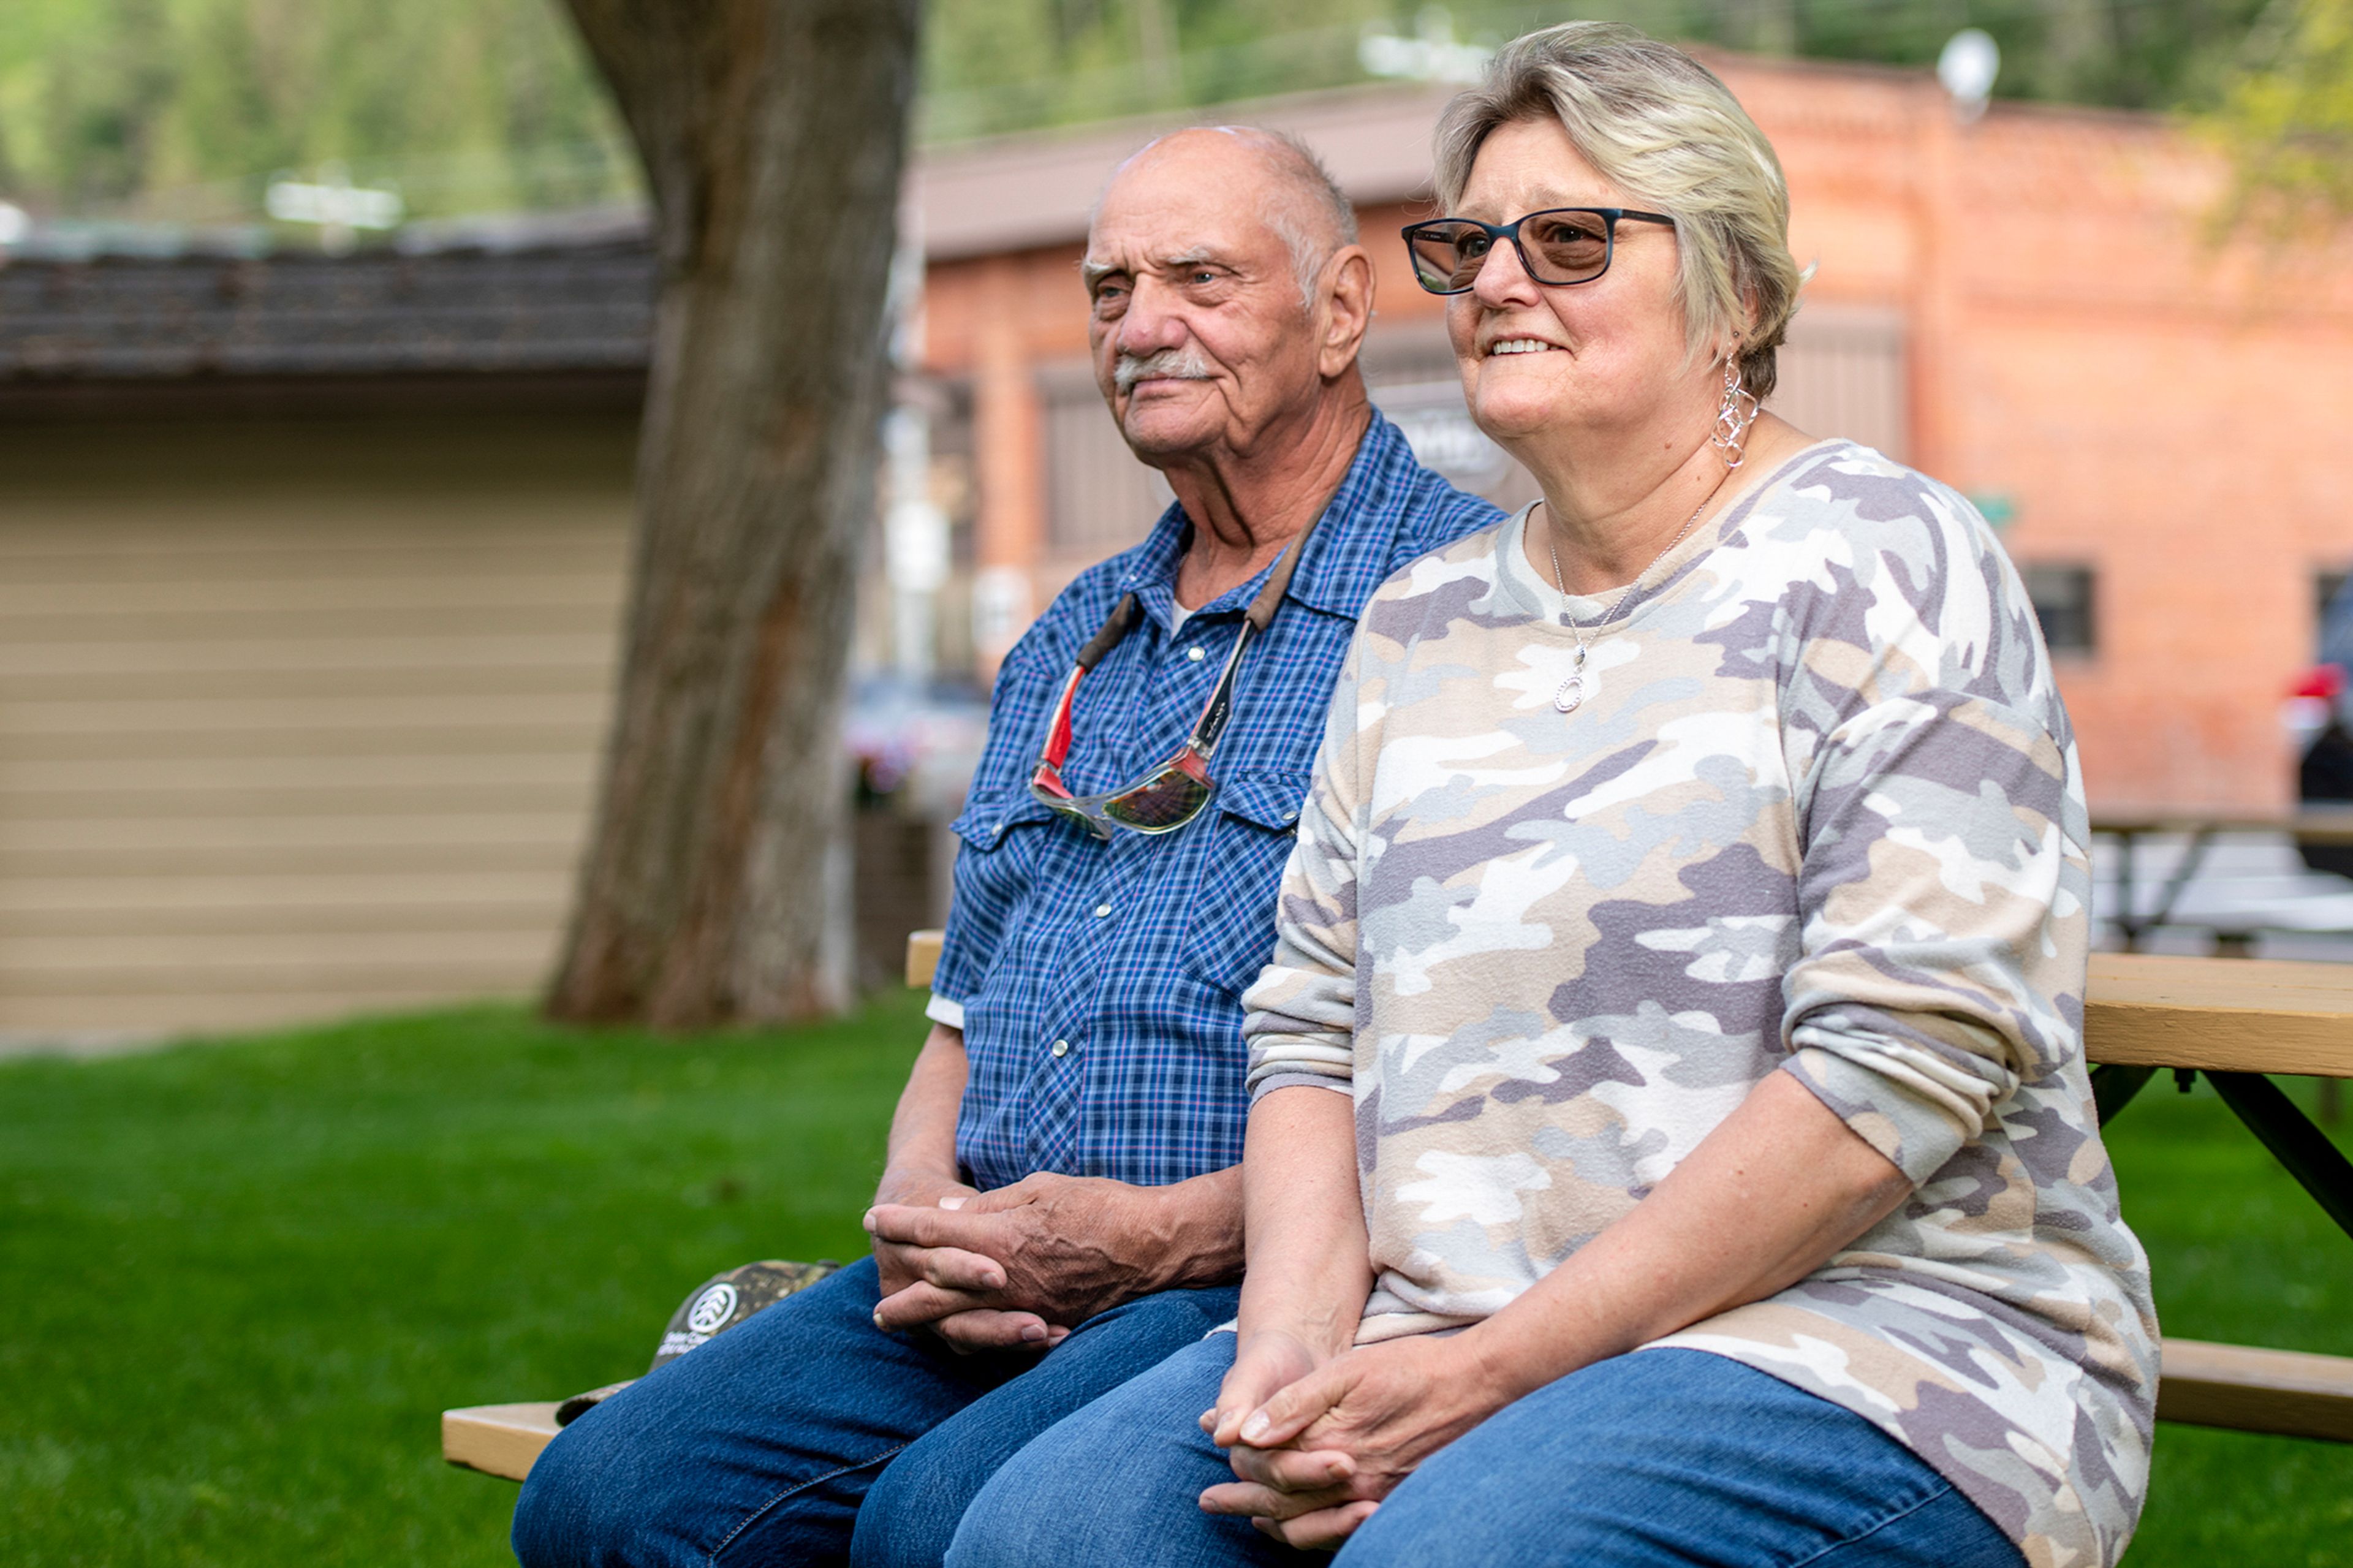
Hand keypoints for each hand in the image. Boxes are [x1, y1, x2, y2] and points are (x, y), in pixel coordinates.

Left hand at [865, 1173, 1172, 1343]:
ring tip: (899, 1326)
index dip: (900, 1224)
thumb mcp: (1041, 1189)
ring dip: (925, 1323)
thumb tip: (948, 1212)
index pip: (935, 1230)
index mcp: (1000, 1237)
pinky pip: (999, 1337)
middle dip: (902, 1297)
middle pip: (936, 1290)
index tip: (871, 1219)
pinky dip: (972, 1337)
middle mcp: (1005, 1279)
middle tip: (876, 1308)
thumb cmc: (1101, 1206)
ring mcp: (1024, 1308)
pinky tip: (958, 1339)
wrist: (1155, 1246)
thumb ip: (990, 1206)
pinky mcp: (1046, 1327)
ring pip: (961, 1321)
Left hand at [1200, 1334, 1498, 1549]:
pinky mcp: (1394, 1501)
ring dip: (1275, 1522)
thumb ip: (1293, 1403)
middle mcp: (1349, 1481)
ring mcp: (1375, 1497)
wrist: (1476, 1385)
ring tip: (1251, 1519)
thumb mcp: (1346, 1371)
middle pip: (1282, 1502)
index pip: (1269, 1464)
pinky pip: (1343, 1529)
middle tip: (1209, 1503)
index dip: (1239, 1456)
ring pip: (1310, 1525)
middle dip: (1242, 1501)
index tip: (1213, 1447)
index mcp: (1330, 1444)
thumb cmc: (1409, 1368)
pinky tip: (1305, 1524)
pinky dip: (1316, 1530)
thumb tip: (1244, 1433)